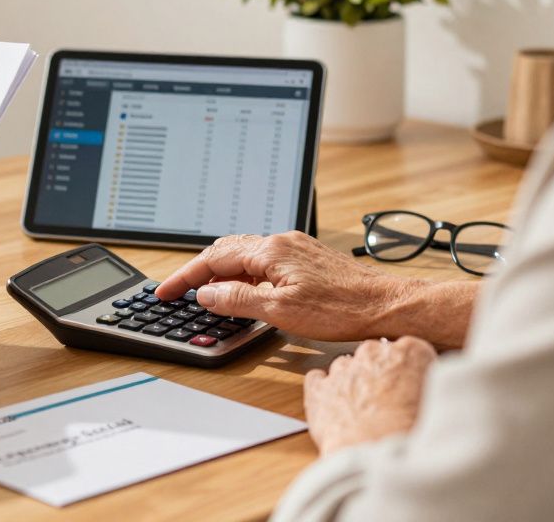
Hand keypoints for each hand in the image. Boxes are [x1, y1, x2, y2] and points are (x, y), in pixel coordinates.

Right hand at [154, 232, 475, 347]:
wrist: (388, 305)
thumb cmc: (342, 309)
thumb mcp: (280, 311)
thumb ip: (237, 299)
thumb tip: (206, 293)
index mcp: (270, 251)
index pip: (213, 259)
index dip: (185, 276)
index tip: (165, 291)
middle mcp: (281, 242)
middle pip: (226, 250)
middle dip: (197, 269)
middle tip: (177, 290)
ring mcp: (295, 248)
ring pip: (245, 254)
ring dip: (220, 270)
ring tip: (203, 289)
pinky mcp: (307, 259)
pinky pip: (263, 260)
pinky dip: (242, 272)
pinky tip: (244, 287)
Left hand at [304, 336, 435, 454]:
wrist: (376, 454)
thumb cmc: (412, 436)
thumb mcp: (436, 407)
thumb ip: (427, 388)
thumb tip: (424, 390)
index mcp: (411, 354)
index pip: (412, 350)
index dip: (410, 370)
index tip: (410, 385)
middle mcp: (375, 354)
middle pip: (376, 354)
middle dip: (379, 372)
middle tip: (386, 401)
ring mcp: (343, 368)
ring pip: (346, 365)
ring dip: (351, 382)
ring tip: (361, 410)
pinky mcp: (318, 387)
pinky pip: (317, 378)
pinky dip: (323, 389)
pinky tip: (333, 405)